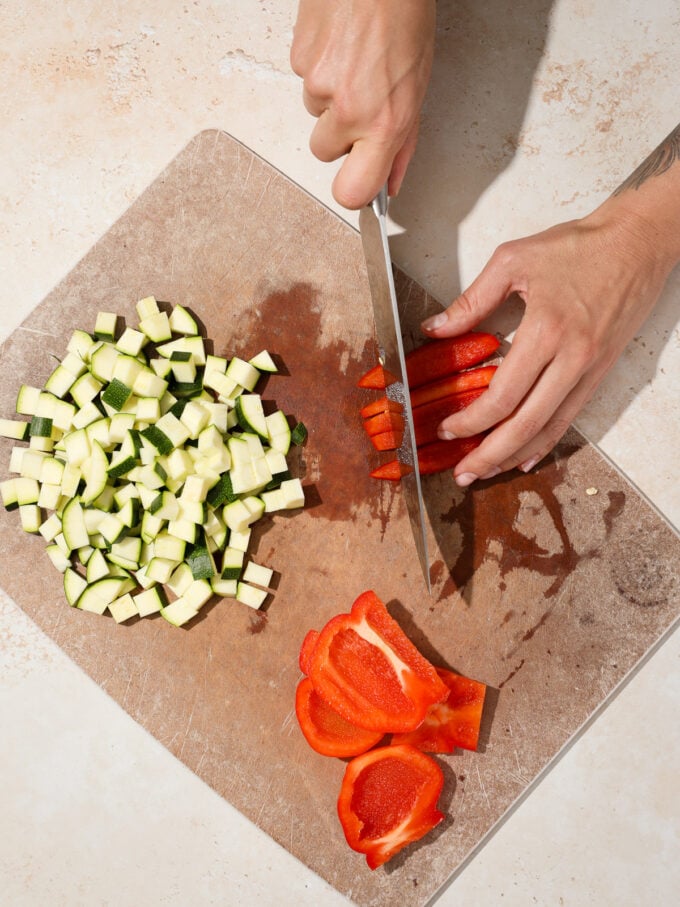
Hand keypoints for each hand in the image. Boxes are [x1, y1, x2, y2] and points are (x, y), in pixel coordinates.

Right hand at [290, 0, 435, 208]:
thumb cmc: (405, 16)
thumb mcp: (418, 86)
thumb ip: (402, 142)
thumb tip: (390, 182)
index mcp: (385, 122)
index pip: (352, 192)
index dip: (350, 191)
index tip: (355, 182)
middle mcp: (350, 109)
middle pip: (325, 153)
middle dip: (338, 135)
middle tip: (360, 101)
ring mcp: (320, 85)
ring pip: (314, 114)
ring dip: (329, 97)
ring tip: (353, 61)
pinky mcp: (299, 60)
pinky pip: (303, 80)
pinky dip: (318, 67)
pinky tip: (339, 44)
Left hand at [421, 200, 677, 485]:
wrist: (638, 241)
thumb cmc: (578, 246)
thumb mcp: (513, 261)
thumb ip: (471, 300)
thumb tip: (435, 327)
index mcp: (546, 331)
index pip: (502, 395)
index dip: (471, 420)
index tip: (447, 429)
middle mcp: (571, 358)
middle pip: (525, 424)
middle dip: (489, 455)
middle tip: (463, 473)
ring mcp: (589, 369)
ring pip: (549, 428)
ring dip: (515, 455)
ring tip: (486, 472)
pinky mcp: (600, 371)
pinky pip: (570, 417)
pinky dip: (546, 441)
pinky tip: (526, 455)